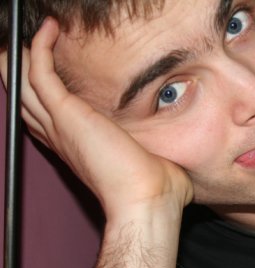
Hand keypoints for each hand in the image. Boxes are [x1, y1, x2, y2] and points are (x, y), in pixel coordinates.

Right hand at [1, 18, 192, 219]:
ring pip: (24, 83)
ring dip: (22, 57)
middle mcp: (64, 136)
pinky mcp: (67, 113)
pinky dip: (39, 47)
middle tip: (24, 49)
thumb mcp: (156, 165)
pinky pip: (38, 71)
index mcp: (80, 148)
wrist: (147, 202)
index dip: (43, 98)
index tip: (51, 77)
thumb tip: (183, 163)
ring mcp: (62, 124)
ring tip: (29, 36)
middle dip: (22, 73)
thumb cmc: (156, 191)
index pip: (49, 119)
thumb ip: (162, 158)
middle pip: (27, 99)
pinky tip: (49, 29)